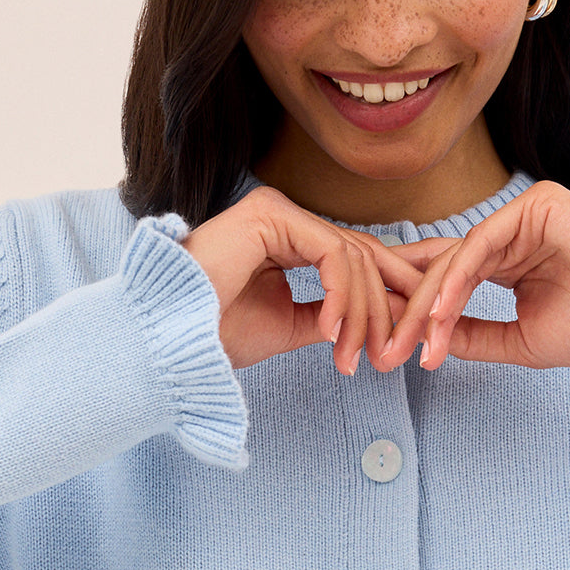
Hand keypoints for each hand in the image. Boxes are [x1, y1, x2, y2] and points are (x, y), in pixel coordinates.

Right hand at [181, 185, 423, 373]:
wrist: (168, 339)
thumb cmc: (214, 336)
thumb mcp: (288, 326)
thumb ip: (329, 317)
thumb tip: (374, 322)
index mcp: (288, 239)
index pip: (353, 261)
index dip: (385, 298)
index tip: (401, 342)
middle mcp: (286, 219)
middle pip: (362, 257)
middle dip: (385, 308)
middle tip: (390, 356)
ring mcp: (279, 212)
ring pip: (352, 258)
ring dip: (362, 314)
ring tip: (352, 357)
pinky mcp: (271, 215)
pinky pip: (332, 254)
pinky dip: (342, 295)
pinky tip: (333, 333)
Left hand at [380, 180, 569, 371]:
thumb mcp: (519, 340)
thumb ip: (474, 336)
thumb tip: (429, 341)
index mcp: (510, 264)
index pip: (452, 281)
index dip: (419, 312)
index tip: (394, 350)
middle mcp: (512, 236)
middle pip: (446, 268)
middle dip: (414, 312)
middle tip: (390, 350)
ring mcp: (522, 217)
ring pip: (458, 258)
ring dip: (431, 302)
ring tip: (415, 340)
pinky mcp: (534, 206)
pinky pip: (481, 244)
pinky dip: (457, 279)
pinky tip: (440, 312)